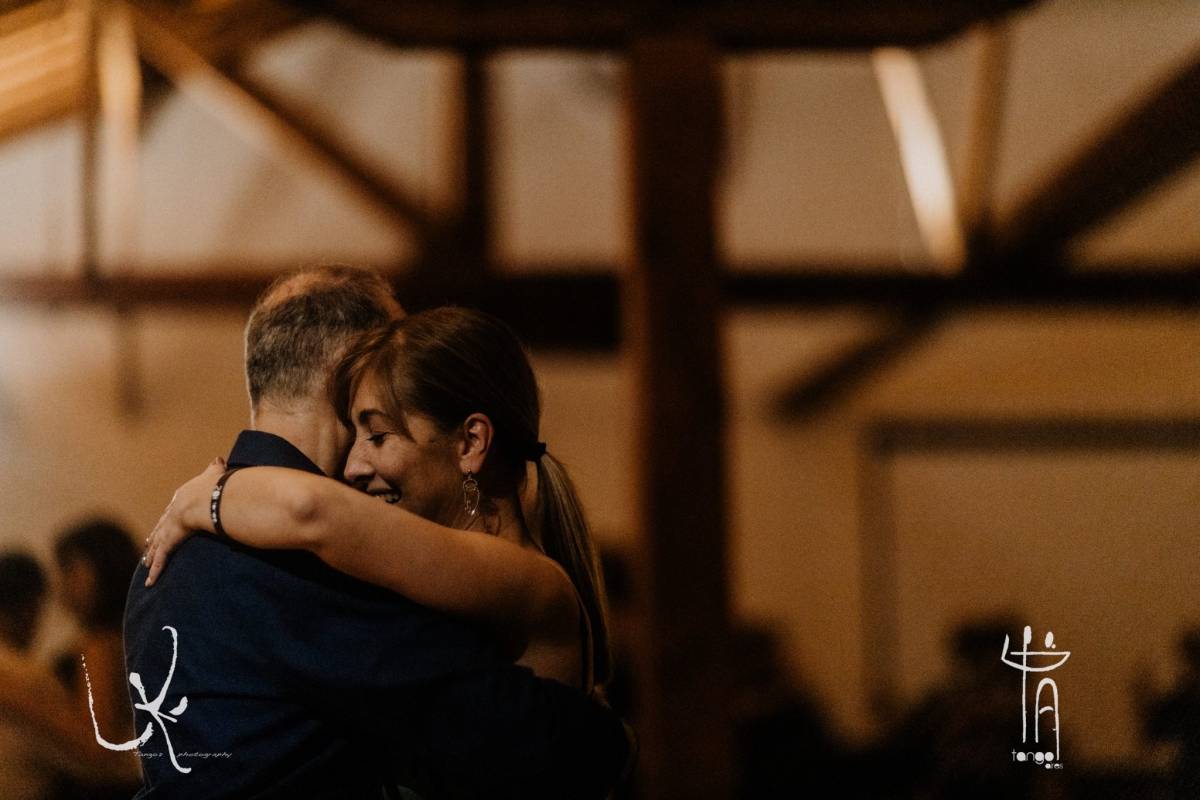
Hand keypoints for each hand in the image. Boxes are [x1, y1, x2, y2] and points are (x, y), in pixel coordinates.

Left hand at [143, 458, 226, 586]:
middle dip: (154, 537)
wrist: (205, 497)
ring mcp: (168, 530)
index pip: (172, 512)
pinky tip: (149, 582)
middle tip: (147, 544)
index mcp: (181, 501)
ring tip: (145, 564)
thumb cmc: (211, 486)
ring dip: (151, 555)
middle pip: (159, 529)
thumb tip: (218, 459)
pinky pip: (161, 560)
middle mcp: (171, 515)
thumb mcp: (213, 474)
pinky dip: (155, 571)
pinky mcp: (169, 542)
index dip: (167, 519)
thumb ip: (215, 467)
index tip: (164, 523)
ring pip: (156, 546)